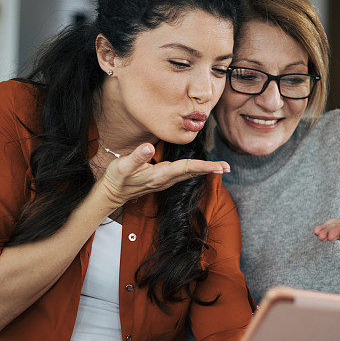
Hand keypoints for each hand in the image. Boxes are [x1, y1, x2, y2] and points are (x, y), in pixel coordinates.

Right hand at [97, 143, 229, 206]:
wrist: (111, 193)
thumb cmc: (116, 178)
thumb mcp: (122, 166)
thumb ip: (136, 157)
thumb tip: (149, 147)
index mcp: (159, 175)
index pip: (185, 168)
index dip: (203, 166)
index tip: (218, 166)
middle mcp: (165, 180)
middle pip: (192, 173)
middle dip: (210, 170)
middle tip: (228, 167)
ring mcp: (164, 181)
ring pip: (189, 175)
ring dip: (205, 171)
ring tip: (221, 168)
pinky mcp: (162, 180)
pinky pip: (183, 175)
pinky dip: (195, 170)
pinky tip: (201, 168)